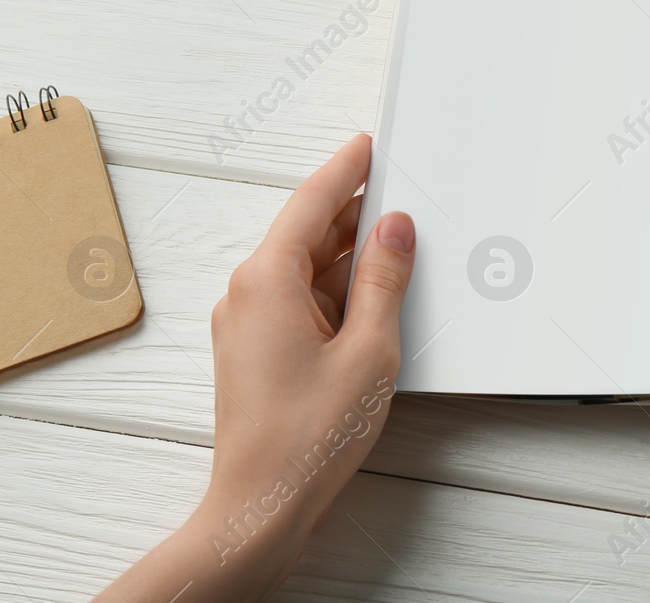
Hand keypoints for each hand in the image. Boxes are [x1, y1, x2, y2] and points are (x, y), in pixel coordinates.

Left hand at [94, 134, 416, 601]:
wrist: (262, 505)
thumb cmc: (307, 438)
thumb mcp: (370, 349)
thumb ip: (384, 279)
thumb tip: (394, 230)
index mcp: (267, 280)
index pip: (312, 203)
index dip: (346, 169)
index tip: (368, 145)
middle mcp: (246, 293)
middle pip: (308, 233)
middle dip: (357, 217)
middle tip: (402, 198)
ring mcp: (246, 323)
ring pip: (307, 269)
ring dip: (351, 261)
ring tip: (400, 257)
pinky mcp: (255, 350)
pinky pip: (300, 300)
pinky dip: (336, 292)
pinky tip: (373, 302)